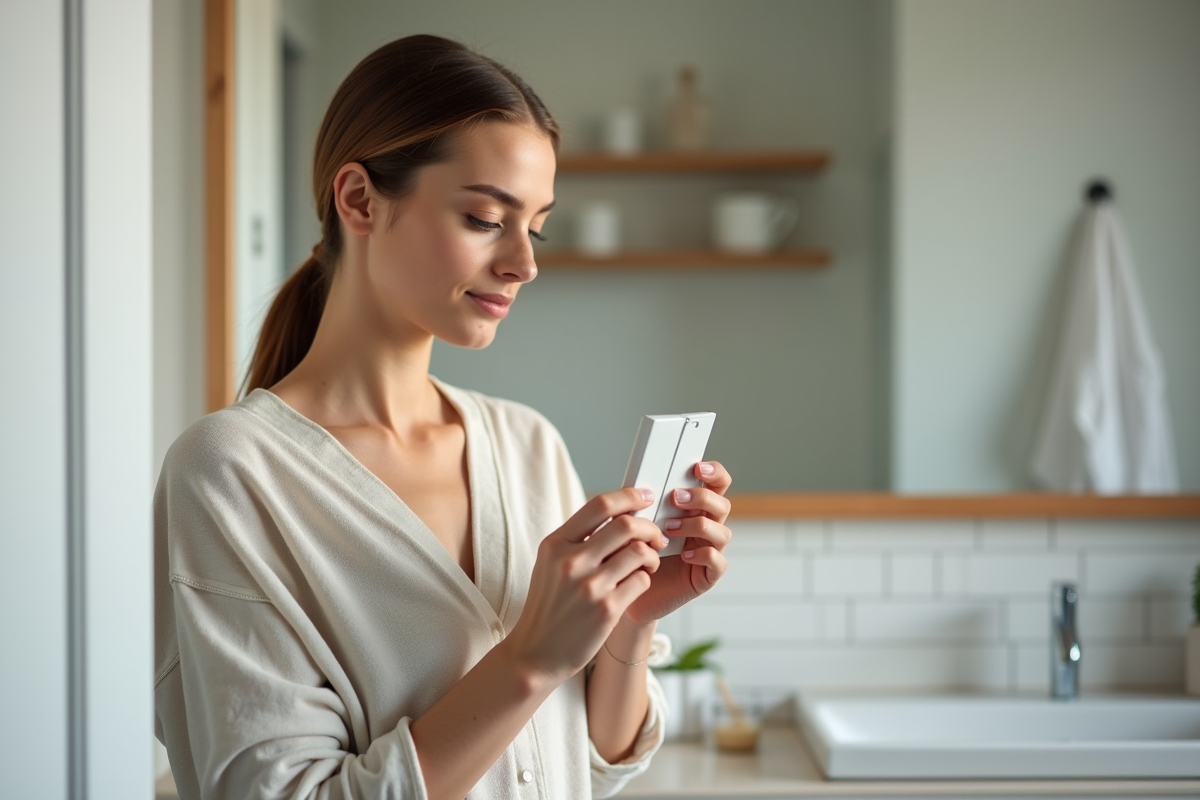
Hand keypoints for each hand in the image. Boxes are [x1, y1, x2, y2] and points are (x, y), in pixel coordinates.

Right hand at [502, 487, 666, 683]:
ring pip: (639, 552)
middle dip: (649, 527)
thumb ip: (577, 539)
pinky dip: (646, 578)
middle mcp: (571, 561)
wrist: (535, 654)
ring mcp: (589, 586)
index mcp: (556, 544)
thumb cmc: (548, 606)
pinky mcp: (607, 609)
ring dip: (652, 555)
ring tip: (648, 563)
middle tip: (657, 536)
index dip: (629, 496)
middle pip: (626, 525)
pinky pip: (642, 580)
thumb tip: (617, 513)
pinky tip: (638, 583)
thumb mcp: (550, 564)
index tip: (645, 496)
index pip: (600, 505)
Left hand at [622, 461, 731, 625]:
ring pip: (722, 531)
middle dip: (702, 497)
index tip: (697, 467)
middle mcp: (706, 527)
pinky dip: (703, 554)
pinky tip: (682, 555)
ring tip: (669, 529)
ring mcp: (709, 551)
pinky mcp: (707, 575)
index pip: (716, 484)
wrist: (627, 591)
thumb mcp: (634, 523)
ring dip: (697, 525)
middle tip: (675, 498)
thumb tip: (639, 485)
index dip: (714, 472)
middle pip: (722, 504)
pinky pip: (718, 561)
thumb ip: (643, 504)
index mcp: (693, 509)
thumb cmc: (631, 553)